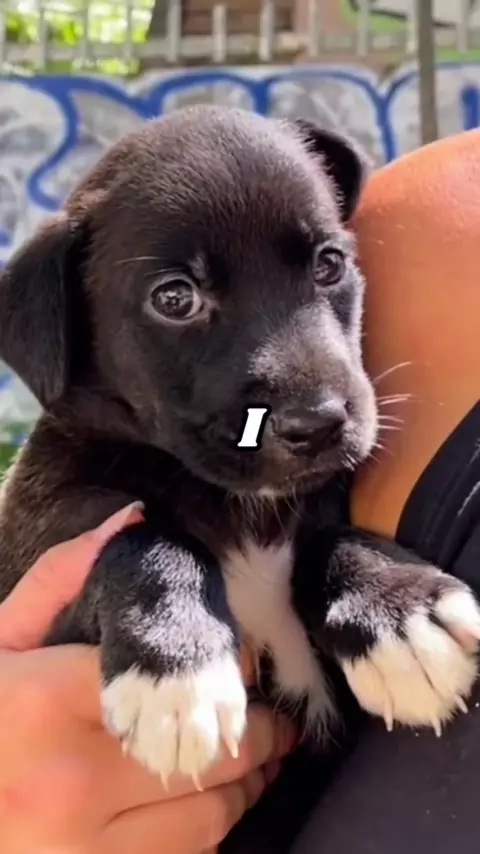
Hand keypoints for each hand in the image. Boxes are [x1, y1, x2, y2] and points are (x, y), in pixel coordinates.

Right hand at [0, 505, 295, 852]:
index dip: (223, 667)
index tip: (244, 661)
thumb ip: (61, 577)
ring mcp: (81, 848)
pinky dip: (213, 829)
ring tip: (258, 757)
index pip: (175, 676)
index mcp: (44, 703)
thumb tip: (133, 518)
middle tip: (274, 715)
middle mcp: (68, 782)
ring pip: (211, 813)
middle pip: (210, 749)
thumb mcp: (2, 639)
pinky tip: (215, 803)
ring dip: (248, 783)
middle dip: (260, 730)